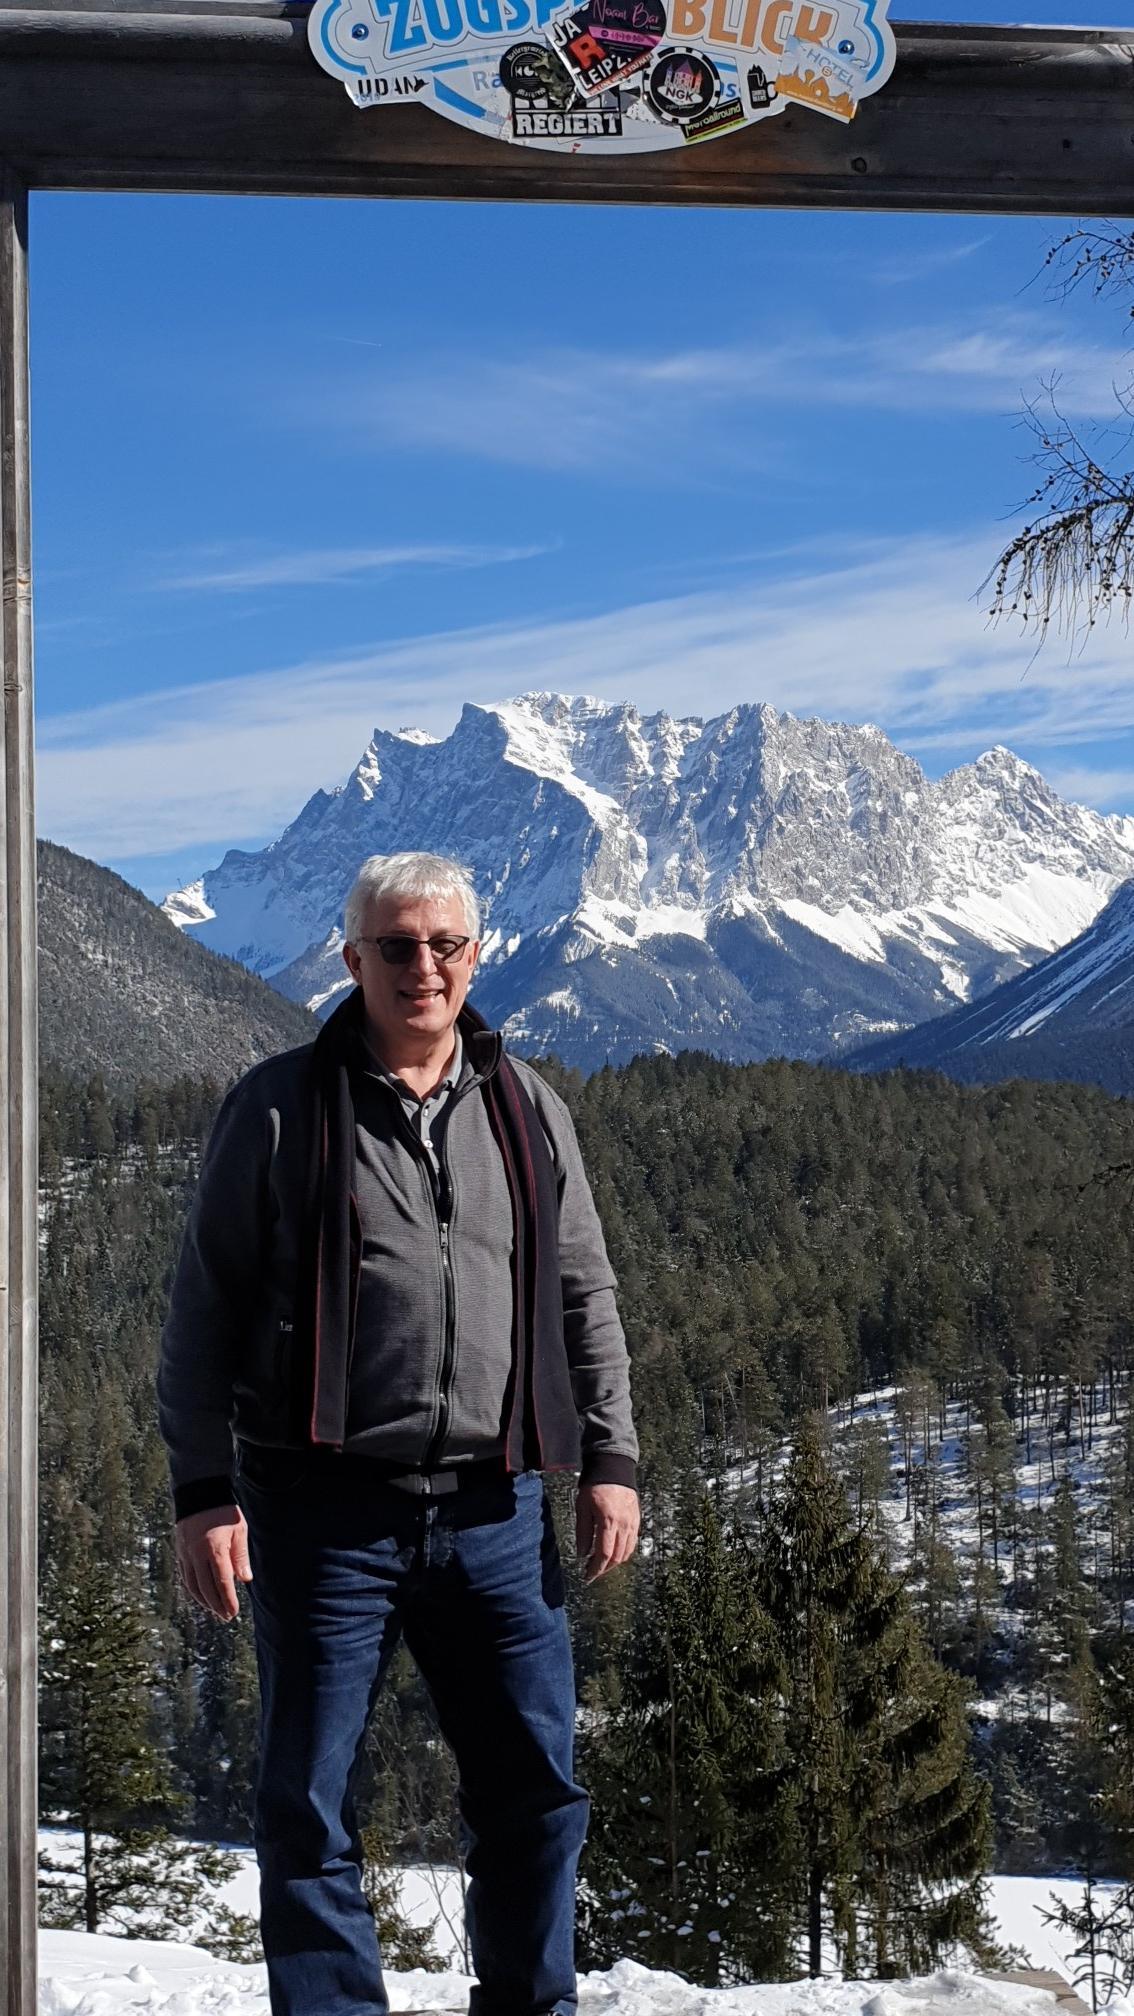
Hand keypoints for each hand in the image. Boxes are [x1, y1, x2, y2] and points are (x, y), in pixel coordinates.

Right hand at [175, 1504, 252, 1621]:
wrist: (198, 1494)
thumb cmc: (223, 1512)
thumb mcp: (239, 1530)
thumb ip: (241, 1556)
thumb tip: (245, 1580)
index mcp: (214, 1549)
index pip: (221, 1583)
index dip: (228, 1600)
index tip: (234, 1612)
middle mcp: (197, 1555)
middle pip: (206, 1589)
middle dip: (217, 1605)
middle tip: (226, 1616)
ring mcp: (185, 1555)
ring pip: (193, 1586)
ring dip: (204, 1601)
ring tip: (215, 1610)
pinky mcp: (179, 1553)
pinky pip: (185, 1577)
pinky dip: (193, 1590)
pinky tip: (201, 1596)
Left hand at [575, 1482, 639, 1583]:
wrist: (613, 1467)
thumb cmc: (595, 1485)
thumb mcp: (582, 1508)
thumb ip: (583, 1533)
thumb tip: (582, 1554)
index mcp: (608, 1522)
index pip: (604, 1555)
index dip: (595, 1569)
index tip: (587, 1577)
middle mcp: (624, 1525)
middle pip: (617, 1557)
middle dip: (604, 1568)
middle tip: (592, 1572)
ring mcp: (633, 1523)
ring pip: (626, 1552)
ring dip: (614, 1562)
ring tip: (601, 1563)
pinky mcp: (637, 1519)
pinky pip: (632, 1543)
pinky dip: (623, 1552)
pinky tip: (613, 1551)